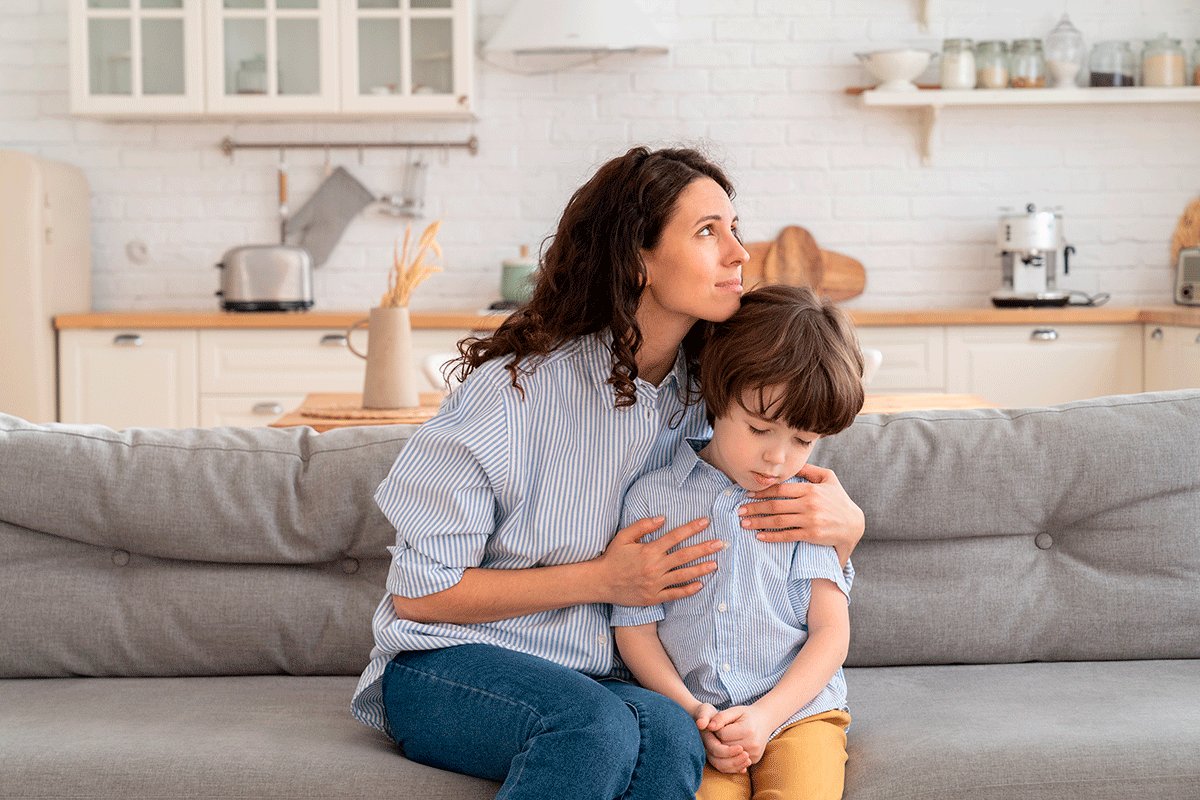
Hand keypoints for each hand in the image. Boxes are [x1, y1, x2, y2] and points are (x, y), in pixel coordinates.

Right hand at [595, 516, 722, 606]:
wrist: (601, 583)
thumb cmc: (613, 558)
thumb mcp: (623, 537)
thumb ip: (642, 526)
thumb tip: (662, 518)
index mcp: (649, 550)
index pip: (675, 536)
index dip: (691, 528)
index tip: (705, 522)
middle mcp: (654, 567)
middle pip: (684, 555)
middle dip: (704, 548)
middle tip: (720, 544)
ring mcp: (655, 583)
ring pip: (683, 575)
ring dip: (700, 569)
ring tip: (715, 563)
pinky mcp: (653, 597)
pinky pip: (674, 594)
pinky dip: (688, 590)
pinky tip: (700, 585)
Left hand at [694, 702, 750, 772]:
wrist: (764, 722)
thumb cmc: (746, 715)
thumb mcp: (734, 711)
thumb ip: (721, 717)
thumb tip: (709, 727)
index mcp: (747, 729)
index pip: (722, 735)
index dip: (716, 730)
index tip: (718, 726)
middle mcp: (753, 744)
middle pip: (724, 748)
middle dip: (718, 741)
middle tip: (718, 734)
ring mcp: (754, 753)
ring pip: (728, 758)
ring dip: (722, 751)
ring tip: (722, 742)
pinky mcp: (754, 760)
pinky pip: (735, 764)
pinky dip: (728, 758)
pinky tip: (727, 750)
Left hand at [738, 464, 863, 552]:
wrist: (854, 525)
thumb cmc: (839, 500)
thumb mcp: (829, 479)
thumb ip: (810, 470)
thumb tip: (792, 463)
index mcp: (810, 489)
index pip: (780, 489)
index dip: (762, 491)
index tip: (747, 494)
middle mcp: (809, 504)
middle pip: (775, 505)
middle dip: (754, 507)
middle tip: (739, 510)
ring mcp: (810, 520)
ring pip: (778, 520)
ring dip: (758, 522)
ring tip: (744, 523)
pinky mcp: (811, 535)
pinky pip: (787, 535)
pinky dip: (772, 536)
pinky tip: (760, 536)